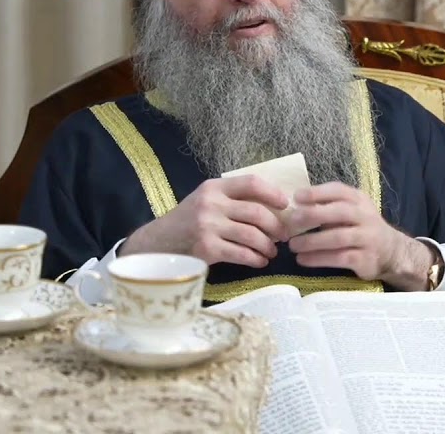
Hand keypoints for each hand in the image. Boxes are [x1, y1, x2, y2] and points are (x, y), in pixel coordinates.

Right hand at [119, 175, 289, 267]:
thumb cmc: (188, 221)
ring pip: (252, 235)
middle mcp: (211, 204)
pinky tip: (260, 261)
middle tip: (283, 236)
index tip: (285, 204)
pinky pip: (241, 254)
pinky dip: (256, 259)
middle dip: (276, 226)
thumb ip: (231, 199)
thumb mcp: (206, 200)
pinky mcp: (207, 249)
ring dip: (268, 246)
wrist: (158, 243)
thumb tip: (273, 207)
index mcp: (214, 187)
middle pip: (257, 212)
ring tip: (272, 251)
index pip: (251, 182)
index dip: (273, 193)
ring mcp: (208, 226)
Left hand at [287, 182, 434, 289]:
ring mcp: (367, 238)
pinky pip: (339, 258)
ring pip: (338, 237)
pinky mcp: (365, 259)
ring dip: (312, 241)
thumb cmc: (362, 228)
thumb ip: (329, 207)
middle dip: (313, 215)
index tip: (297, 197)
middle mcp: (366, 216)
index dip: (318, 192)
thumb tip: (295, 207)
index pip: (339, 191)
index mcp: (359, 200)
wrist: (391, 252)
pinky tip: (303, 259)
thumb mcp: (351, 210)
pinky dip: (318, 259)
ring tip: (293, 245)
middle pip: (339, 212)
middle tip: (292, 221)